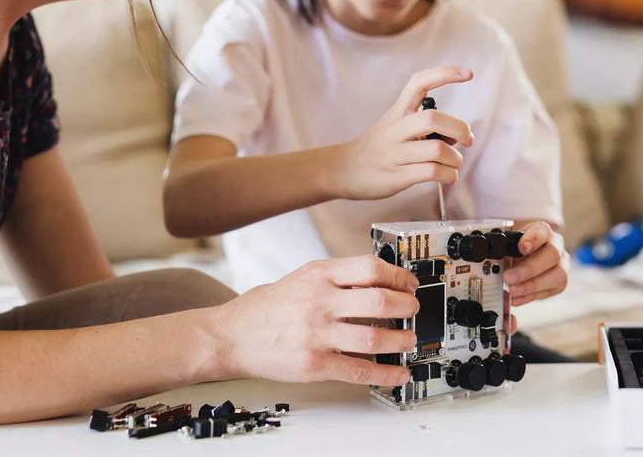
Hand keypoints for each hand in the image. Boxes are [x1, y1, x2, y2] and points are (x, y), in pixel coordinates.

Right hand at [215, 255, 419, 385]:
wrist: (229, 336)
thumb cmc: (264, 308)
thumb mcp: (300, 277)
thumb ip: (334, 277)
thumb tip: (376, 280)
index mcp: (318, 274)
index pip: (370, 268)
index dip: (399, 275)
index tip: (409, 282)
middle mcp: (319, 301)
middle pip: (380, 300)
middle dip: (407, 305)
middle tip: (414, 309)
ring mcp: (316, 334)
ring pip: (374, 337)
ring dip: (401, 340)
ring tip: (409, 340)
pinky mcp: (313, 364)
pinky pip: (358, 369)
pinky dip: (384, 374)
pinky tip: (397, 374)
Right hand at [332, 66, 473, 199]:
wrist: (342, 170)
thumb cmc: (377, 148)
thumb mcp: (396, 128)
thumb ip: (426, 128)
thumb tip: (459, 136)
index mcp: (397, 111)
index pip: (419, 82)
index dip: (444, 74)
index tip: (467, 73)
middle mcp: (395, 129)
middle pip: (433, 118)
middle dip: (459, 128)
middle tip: (467, 139)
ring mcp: (395, 153)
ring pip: (437, 150)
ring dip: (455, 159)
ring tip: (454, 163)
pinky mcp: (396, 176)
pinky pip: (431, 173)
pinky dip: (449, 175)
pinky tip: (448, 177)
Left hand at [503, 221, 569, 306]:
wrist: (528, 256)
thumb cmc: (518, 248)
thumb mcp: (509, 245)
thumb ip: (503, 252)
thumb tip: (491, 266)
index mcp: (543, 231)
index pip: (543, 231)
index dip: (533, 239)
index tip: (521, 248)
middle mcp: (556, 246)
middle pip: (552, 255)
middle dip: (529, 269)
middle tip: (508, 277)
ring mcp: (562, 264)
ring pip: (558, 275)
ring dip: (532, 285)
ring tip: (513, 291)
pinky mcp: (560, 283)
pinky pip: (550, 291)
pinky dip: (530, 296)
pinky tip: (517, 299)